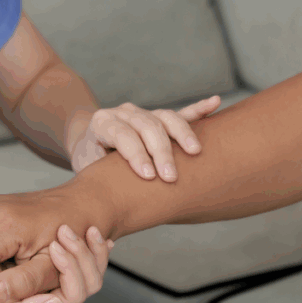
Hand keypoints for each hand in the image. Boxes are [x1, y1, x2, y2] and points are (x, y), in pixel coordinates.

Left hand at [70, 96, 220, 180]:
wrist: (88, 144)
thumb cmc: (88, 163)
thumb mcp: (86, 168)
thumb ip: (98, 176)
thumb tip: (109, 200)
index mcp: (102, 123)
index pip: (122, 134)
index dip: (136, 154)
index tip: (148, 176)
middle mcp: (123, 113)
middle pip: (147, 126)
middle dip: (161, 151)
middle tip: (170, 176)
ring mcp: (143, 113)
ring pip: (166, 118)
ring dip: (182, 134)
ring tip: (195, 151)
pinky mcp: (158, 118)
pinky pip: (181, 113)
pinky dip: (198, 109)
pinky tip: (216, 102)